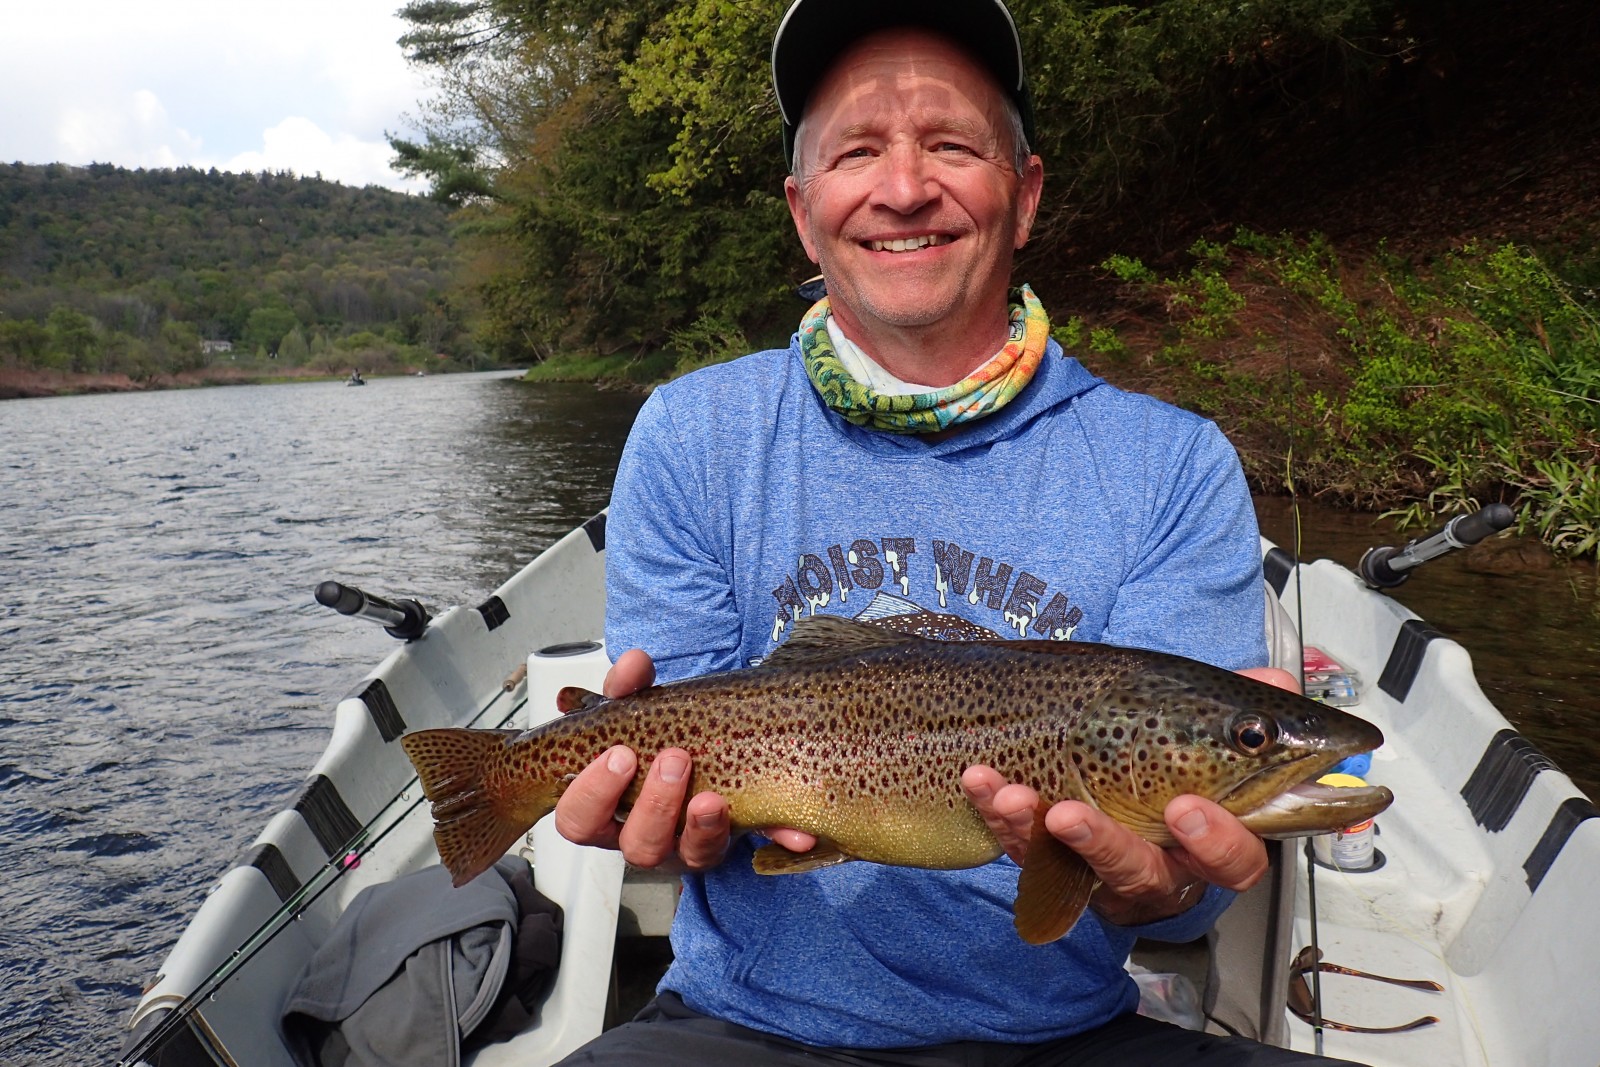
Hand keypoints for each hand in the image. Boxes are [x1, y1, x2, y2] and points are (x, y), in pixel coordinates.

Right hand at [551, 649, 815, 870]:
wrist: (708, 747)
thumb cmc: (655, 737)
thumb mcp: (637, 709)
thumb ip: (630, 685)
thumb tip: (635, 664)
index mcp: (608, 807)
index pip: (578, 819)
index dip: (592, 794)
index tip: (619, 754)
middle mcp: (644, 835)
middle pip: (634, 845)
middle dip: (653, 806)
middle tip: (674, 761)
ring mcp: (689, 846)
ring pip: (687, 856)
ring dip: (700, 826)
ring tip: (713, 797)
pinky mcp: (733, 844)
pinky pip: (754, 847)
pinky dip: (774, 836)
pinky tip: (793, 832)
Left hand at [960, 665, 1299, 925]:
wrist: (1101, 758)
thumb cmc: (1171, 754)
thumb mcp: (1207, 726)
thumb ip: (1243, 708)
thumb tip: (1278, 684)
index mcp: (1211, 840)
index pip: (1235, 860)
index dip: (1218, 842)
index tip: (1187, 807)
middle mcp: (1159, 866)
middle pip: (1146, 877)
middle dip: (1111, 846)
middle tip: (1076, 814)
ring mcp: (1099, 870)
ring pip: (1070, 868)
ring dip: (1039, 830)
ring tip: (1012, 794)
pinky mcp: (1049, 863)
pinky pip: (1021, 849)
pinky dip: (998, 814)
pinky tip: (983, 782)